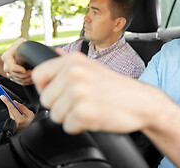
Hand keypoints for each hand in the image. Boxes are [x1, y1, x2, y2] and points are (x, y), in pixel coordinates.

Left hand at [0, 95, 34, 131]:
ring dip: (14, 110)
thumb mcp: (30, 113)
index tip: (2, 96)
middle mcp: (15, 123)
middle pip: (10, 110)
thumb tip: (14, 102)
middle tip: (9, 99)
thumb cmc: (33, 122)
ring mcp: (13, 125)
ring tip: (21, 111)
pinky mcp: (12, 126)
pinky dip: (14, 114)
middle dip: (11, 105)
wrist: (33, 131)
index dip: (7, 101)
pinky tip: (19, 115)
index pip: (12, 108)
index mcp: (20, 119)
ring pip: (10, 114)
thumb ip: (22, 107)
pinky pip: (12, 117)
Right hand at [1, 38, 32, 84]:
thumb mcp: (22, 41)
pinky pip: (18, 82)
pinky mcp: (13, 75)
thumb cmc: (22, 44)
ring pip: (16, 79)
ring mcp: (9, 71)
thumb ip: (22, 43)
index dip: (18, 70)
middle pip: (13, 74)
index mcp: (6, 56)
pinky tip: (31, 80)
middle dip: (24, 75)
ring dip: (26, 79)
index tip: (25, 70)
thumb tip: (27, 46)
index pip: (10, 66)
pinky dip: (25, 82)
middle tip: (33, 72)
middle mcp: (6, 64)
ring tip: (34, 76)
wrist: (20, 49)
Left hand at [32, 48, 160, 134]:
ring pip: (55, 115)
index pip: (38, 75)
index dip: (46, 88)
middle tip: (80, 103)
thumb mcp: (93, 66)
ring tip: (89, 108)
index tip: (58, 93)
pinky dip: (80, 126)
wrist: (142, 102)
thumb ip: (70, 61)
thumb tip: (54, 53)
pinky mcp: (85, 112)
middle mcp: (74, 74)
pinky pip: (68, 126)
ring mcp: (79, 93)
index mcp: (73, 61)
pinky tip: (93, 116)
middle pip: (45, 99)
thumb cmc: (117, 87)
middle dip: (60, 106)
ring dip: (70, 117)